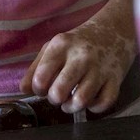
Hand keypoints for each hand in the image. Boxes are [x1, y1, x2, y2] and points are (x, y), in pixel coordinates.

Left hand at [21, 13, 136, 114]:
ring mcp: (99, 68)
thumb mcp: (54, 48)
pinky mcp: (115, 79)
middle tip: (58, 95)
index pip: (40, 78)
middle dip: (55, 100)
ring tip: (71, 101)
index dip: (38, 89)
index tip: (44, 87)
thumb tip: (24, 90)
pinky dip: (95, 108)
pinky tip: (91, 100)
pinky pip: (103, 103)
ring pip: (81, 101)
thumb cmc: (78, 43)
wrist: (114, 31)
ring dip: (72, 107)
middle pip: (59, 92)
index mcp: (61, 46)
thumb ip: (35, 68)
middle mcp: (80, 56)